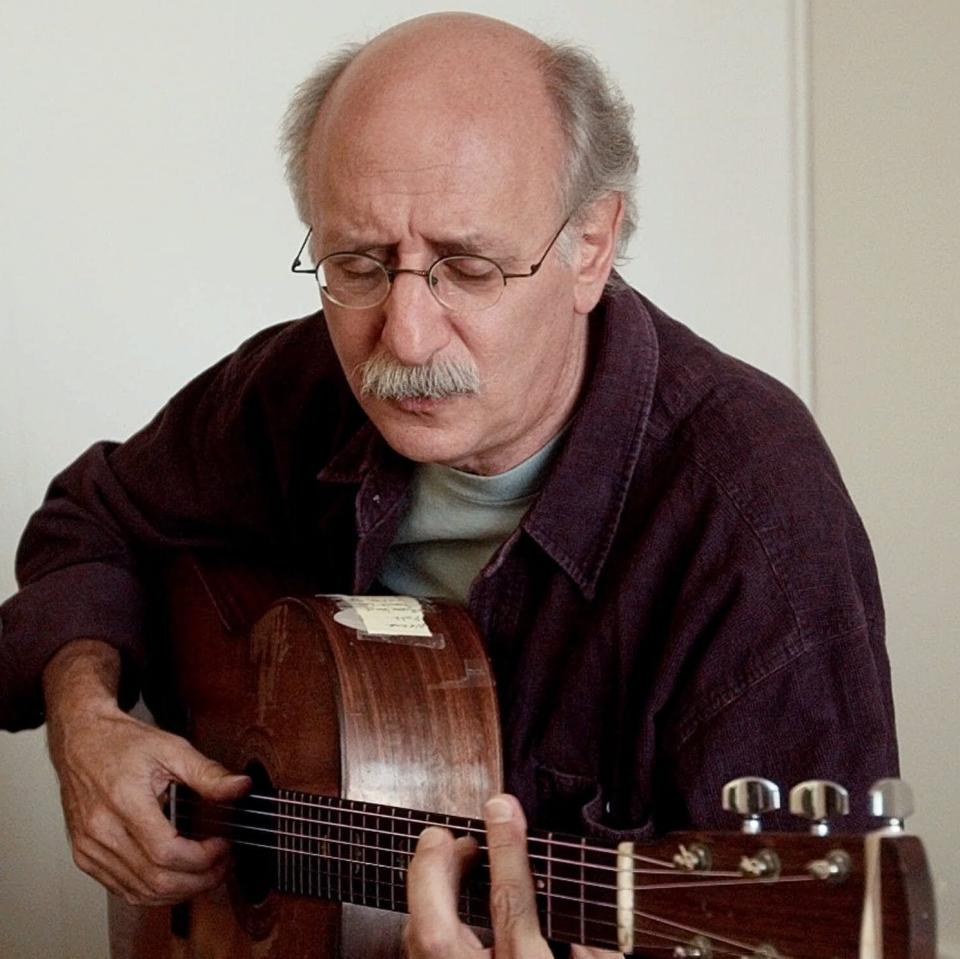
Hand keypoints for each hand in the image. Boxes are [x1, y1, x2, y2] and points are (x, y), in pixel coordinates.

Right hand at [44, 639, 249, 905]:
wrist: (81, 741)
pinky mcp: (84, 856)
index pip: (166, 851)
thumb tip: (241, 787)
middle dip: (198, 881)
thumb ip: (207, 772)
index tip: (223, 845)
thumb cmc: (123, 742)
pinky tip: (175, 878)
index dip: (201, 858)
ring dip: (179, 891)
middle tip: (222, 866)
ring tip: (206, 873)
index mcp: (124, 801)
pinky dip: (153, 891)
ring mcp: (89, 847)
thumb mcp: (172, 748)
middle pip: (154, 879)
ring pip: (139, 892)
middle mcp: (101, 830)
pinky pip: (121, 889)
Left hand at [404, 792, 619, 958]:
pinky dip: (426, 914)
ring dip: (427, 888)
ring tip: (457, 855)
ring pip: (417, 940)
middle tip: (450, 833)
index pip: (511, 906)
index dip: (506, 850)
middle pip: (434, 931)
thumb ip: (596, 950)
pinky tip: (445, 895)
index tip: (502, 806)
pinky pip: (418, 949)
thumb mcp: (600, 958)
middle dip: (435, 870)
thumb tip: (587, 912)